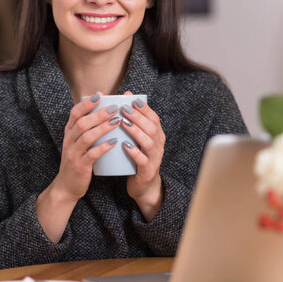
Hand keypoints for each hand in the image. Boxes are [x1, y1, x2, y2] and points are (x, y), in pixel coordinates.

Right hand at [54, 94, 120, 201]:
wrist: (67, 187)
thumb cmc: (78, 161)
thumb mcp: (78, 143)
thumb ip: (86, 128)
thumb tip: (101, 107)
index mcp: (69, 133)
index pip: (74, 114)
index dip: (86, 104)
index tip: (99, 96)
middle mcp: (69, 141)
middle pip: (82, 123)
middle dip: (98, 113)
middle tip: (114, 107)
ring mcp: (73, 154)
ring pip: (86, 137)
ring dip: (102, 127)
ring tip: (117, 121)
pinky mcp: (80, 166)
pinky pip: (91, 155)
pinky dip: (103, 147)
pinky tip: (114, 143)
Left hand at [121, 92, 164, 220]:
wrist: (144, 186)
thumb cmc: (138, 158)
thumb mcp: (138, 138)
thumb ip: (134, 120)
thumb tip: (127, 95)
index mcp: (157, 136)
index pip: (154, 118)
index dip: (144, 109)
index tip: (132, 100)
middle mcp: (159, 145)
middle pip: (152, 128)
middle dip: (138, 117)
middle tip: (124, 109)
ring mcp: (155, 158)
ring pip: (149, 142)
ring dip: (136, 131)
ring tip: (123, 123)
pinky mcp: (148, 171)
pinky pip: (143, 160)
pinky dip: (135, 152)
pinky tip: (125, 146)